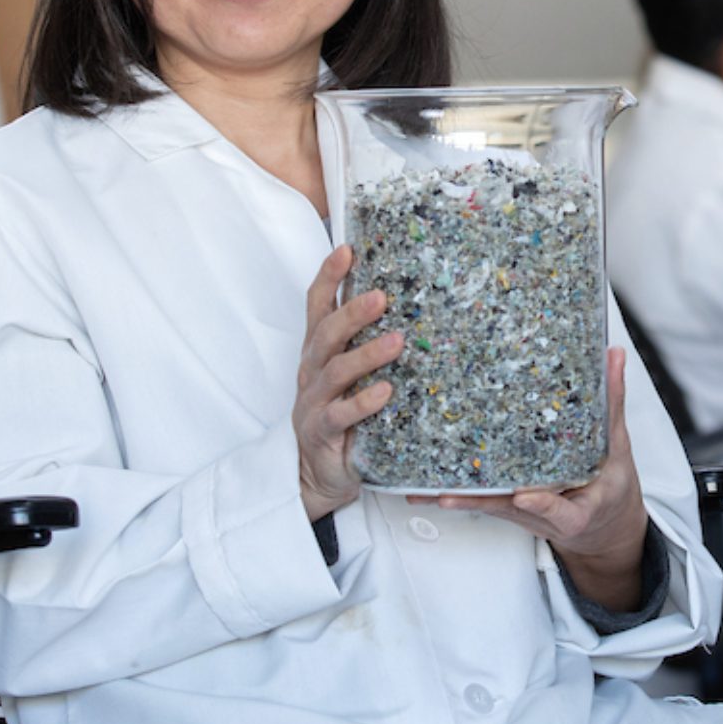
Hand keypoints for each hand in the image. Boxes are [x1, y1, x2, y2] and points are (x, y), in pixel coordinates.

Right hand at [294, 245, 405, 521]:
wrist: (318, 473)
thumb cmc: (342, 414)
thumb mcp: (349, 375)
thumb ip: (365, 343)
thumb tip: (410, 306)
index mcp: (318, 350)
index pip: (316, 305)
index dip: (328, 277)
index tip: (346, 249)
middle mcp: (311, 370)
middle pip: (326, 333)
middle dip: (352, 312)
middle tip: (383, 296)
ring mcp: (313, 401)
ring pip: (335, 371)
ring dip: (366, 354)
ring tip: (396, 342)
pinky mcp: (322, 432)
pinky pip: (340, 414)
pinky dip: (363, 402)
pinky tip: (386, 392)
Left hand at [415, 348, 650, 611]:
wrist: (602, 526)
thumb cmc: (610, 489)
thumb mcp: (618, 448)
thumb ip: (612, 403)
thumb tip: (612, 355)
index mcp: (576, 510)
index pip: (559, 511)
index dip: (542, 506)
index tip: (525, 497)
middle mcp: (542, 515)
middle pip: (508, 509)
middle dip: (476, 500)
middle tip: (447, 494)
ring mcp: (521, 513)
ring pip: (487, 507)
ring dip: (454, 499)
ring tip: (421, 491)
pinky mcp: (508, 507)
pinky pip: (482, 500)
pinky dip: (455, 494)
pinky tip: (422, 489)